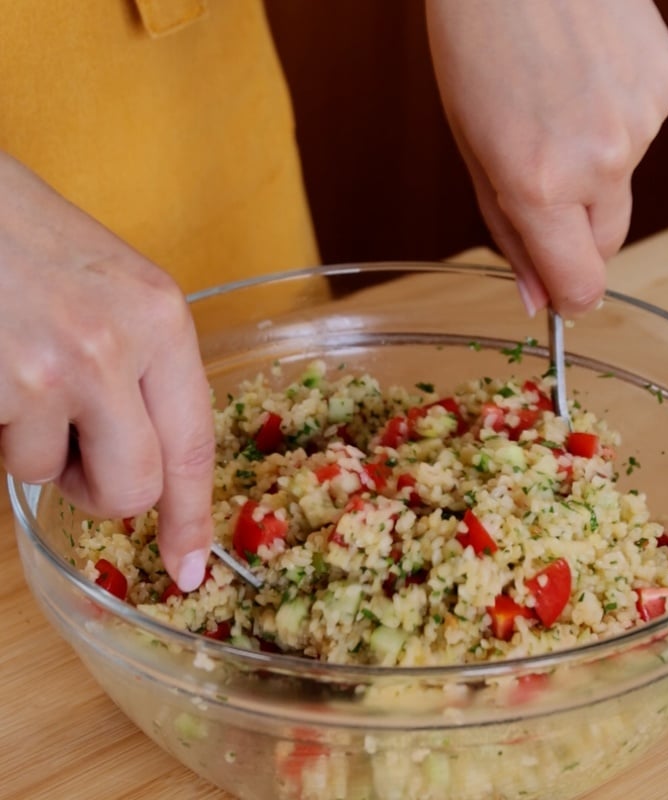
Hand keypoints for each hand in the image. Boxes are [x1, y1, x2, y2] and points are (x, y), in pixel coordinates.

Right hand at [0, 153, 213, 590]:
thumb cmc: (25, 237)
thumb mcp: (115, 289)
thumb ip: (144, 367)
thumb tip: (149, 452)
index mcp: (161, 318)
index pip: (194, 443)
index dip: (192, 514)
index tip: (189, 565)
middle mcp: (119, 346)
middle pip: (138, 486)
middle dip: (104, 490)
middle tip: (74, 452)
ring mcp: (55, 368)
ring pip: (56, 478)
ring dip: (37, 450)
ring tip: (20, 381)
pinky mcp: (2, 384)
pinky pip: (9, 459)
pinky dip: (0, 432)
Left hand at [426, 0, 667, 315]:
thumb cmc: (477, 45)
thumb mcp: (473, 154)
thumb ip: (510, 234)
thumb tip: (538, 299)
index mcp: (539, 186)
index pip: (582, 284)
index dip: (570, 296)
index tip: (560, 293)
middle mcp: (600, 161)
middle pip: (607, 244)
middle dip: (575, 232)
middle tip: (541, 182)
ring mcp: (642, 120)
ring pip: (621, 186)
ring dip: (593, 168)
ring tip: (558, 106)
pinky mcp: (667, 86)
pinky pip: (641, 136)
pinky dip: (615, 125)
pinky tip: (587, 82)